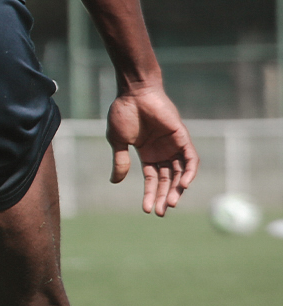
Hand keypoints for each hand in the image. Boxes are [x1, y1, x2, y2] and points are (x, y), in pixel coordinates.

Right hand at [105, 85, 197, 215]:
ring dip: (177, 188)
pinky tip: (183, 184)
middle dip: (164, 196)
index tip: (146, 210)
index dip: (150, 194)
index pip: (152, 179)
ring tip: (170, 203)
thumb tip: (115, 182)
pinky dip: (189, 172)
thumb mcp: (118, 141)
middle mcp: (163, 152)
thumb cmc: (123, 113)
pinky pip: (190, 159)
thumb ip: (120, 161)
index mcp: (148, 154)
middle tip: (161, 212)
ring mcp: (174, 145)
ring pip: (180, 172)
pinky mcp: (182, 137)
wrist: (134, 93)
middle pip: (167, 179)